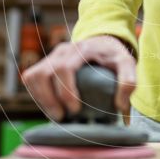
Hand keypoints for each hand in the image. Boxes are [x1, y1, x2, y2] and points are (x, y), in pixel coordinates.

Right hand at [20, 35, 135, 121]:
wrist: (102, 41)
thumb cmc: (113, 56)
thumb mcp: (127, 64)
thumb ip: (128, 83)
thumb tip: (120, 108)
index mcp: (82, 49)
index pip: (64, 68)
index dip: (65, 91)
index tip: (75, 109)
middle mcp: (63, 50)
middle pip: (44, 74)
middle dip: (50, 99)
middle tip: (63, 117)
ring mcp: (51, 56)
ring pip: (33, 76)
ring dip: (41, 98)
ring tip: (56, 114)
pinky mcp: (44, 63)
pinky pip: (30, 78)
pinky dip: (36, 94)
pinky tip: (49, 106)